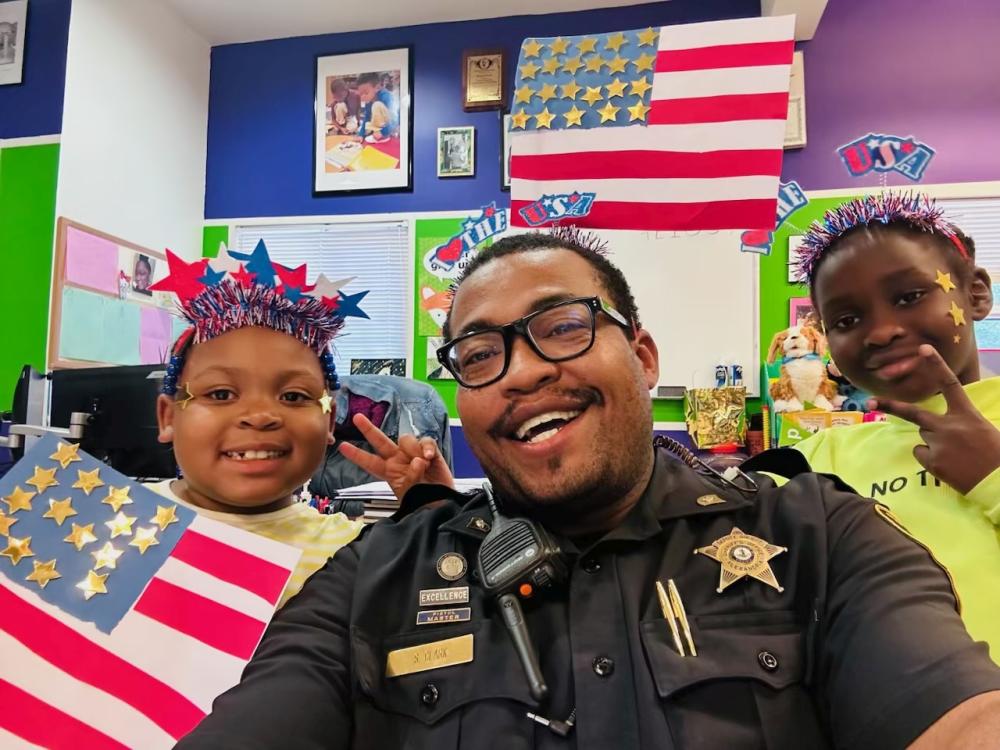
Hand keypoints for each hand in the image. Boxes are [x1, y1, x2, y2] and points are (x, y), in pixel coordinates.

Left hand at [337, 413, 454, 499]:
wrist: (442, 501)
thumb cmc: (423, 500)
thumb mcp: (411, 493)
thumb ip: (411, 477)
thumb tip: (418, 461)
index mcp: (388, 472)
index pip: (369, 461)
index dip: (356, 455)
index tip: (342, 447)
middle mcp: (398, 459)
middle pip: (380, 441)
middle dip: (368, 429)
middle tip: (357, 418)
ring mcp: (413, 453)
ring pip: (405, 439)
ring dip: (412, 450)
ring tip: (422, 465)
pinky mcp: (429, 450)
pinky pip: (426, 441)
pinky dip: (427, 447)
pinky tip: (429, 457)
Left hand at [869, 345, 999, 493]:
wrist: (999, 482)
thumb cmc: (996, 455)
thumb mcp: (982, 429)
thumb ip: (961, 421)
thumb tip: (943, 425)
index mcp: (967, 414)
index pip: (950, 384)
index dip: (936, 365)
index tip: (923, 348)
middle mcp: (949, 425)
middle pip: (913, 413)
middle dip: (891, 407)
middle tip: (871, 402)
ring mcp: (938, 443)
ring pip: (923, 436)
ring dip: (934, 442)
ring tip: (956, 455)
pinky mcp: (932, 461)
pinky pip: (921, 454)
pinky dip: (931, 459)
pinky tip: (949, 465)